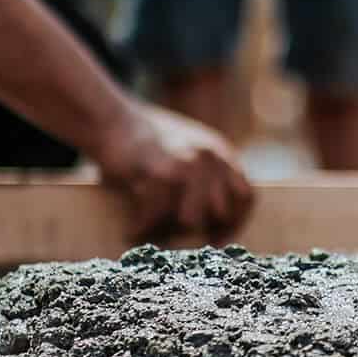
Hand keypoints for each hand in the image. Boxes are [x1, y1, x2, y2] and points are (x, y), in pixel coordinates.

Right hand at [93, 103, 255, 242]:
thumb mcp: (188, 150)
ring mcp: (187, 163)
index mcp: (221, 153)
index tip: (217, 238)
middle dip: (199, 230)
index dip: (235, 223)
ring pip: (190, 220)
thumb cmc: (145, 143)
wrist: (110, 118)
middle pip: (219, 213)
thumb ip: (207, 177)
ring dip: (168, 231)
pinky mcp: (159, 171)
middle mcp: (210, 157)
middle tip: (175, 238)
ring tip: (151, 233)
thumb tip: (213, 223)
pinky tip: (132, 231)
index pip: (246, 197)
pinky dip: (142, 228)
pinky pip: (157, 215)